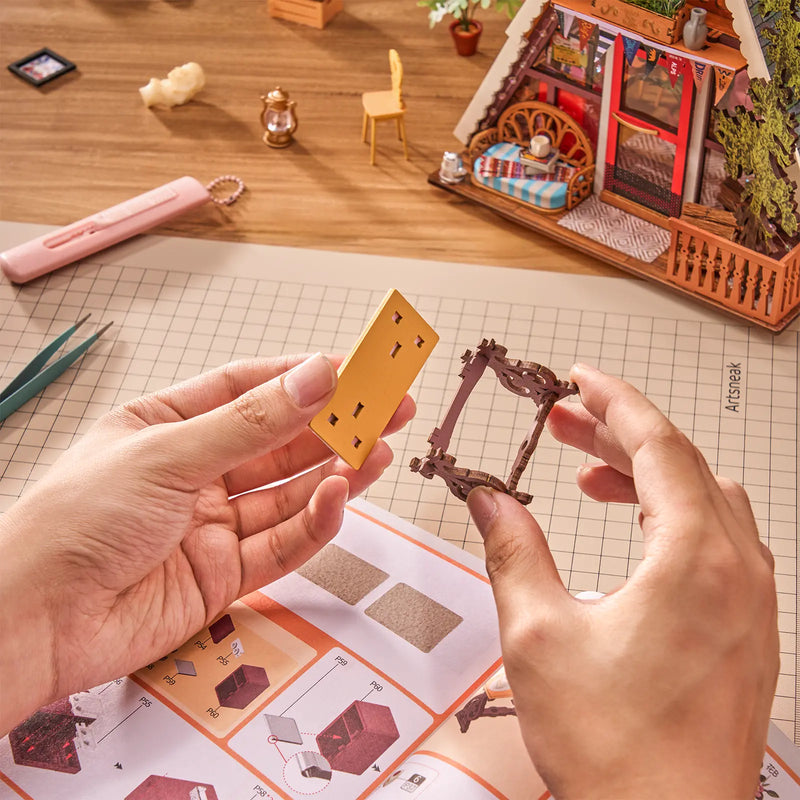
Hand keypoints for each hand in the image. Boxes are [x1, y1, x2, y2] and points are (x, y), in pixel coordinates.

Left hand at [0, 353, 413, 734]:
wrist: (36, 622)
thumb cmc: (73, 523)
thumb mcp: (169, 454)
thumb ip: (251, 422)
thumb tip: (313, 377)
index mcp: (169, 425)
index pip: (251, 389)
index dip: (305, 377)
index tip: (354, 367)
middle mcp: (195, 471)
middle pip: (281, 441)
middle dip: (336, 424)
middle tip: (388, 407)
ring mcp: (212, 524)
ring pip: (290, 491)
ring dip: (336, 470)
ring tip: (379, 449)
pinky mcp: (225, 573)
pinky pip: (284, 541)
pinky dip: (316, 520)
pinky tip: (339, 494)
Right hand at [466, 363, 776, 799]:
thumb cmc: (619, 750)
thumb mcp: (539, 635)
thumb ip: (513, 551)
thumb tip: (489, 501)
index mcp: (696, 559)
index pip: (657, 443)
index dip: (613, 401)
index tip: (581, 378)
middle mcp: (738, 570)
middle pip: (681, 463)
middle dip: (618, 433)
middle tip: (565, 421)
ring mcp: (751, 601)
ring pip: (703, 498)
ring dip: (646, 473)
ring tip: (589, 473)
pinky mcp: (746, 627)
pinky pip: (715, 539)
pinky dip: (669, 514)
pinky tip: (631, 528)